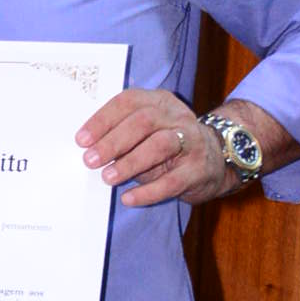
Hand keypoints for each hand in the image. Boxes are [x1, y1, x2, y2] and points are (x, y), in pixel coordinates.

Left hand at [76, 88, 231, 207]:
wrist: (218, 158)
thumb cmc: (170, 144)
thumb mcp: (147, 133)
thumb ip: (122, 136)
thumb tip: (90, 152)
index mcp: (159, 102)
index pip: (128, 102)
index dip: (103, 120)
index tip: (81, 140)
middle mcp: (177, 117)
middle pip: (144, 121)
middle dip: (113, 141)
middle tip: (90, 160)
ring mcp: (191, 141)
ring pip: (160, 145)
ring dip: (130, 162)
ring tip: (107, 177)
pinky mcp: (199, 169)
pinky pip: (172, 181)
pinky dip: (148, 191)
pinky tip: (129, 198)